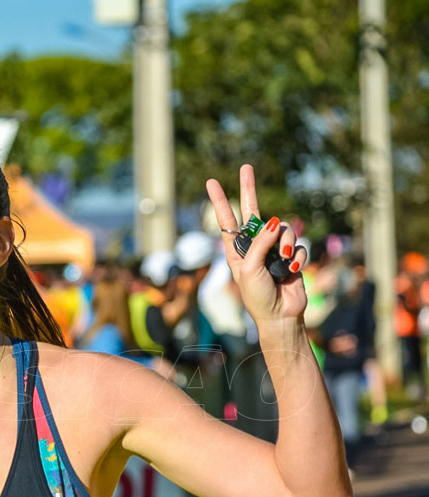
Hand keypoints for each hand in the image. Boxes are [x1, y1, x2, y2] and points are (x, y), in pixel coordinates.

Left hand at [206, 165, 307, 323]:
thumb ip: (259, 243)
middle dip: (249, 189)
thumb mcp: (249, 269)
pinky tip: (292, 270)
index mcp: (237, 250)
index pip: (227, 220)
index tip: (211, 182)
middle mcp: (255, 246)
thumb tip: (274, 222)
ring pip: (284, 229)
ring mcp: (275, 249)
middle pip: (254, 211)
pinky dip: (297, 257)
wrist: (280, 315)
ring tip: (283, 261)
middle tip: (246, 167)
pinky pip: (299, 246)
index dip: (219, 200)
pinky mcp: (292, 256)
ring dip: (286, 243)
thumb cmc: (257, 296)